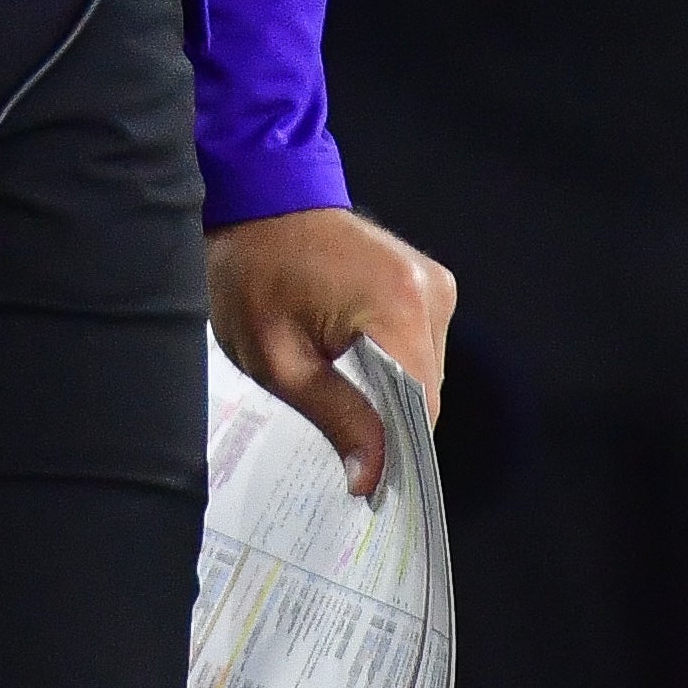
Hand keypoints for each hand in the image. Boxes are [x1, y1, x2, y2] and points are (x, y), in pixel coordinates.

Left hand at [208, 205, 458, 500]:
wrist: (256, 200)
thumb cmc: (253, 274)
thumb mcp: (280, 360)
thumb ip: (337, 418)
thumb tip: (372, 479)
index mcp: (401, 307)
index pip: (420, 407)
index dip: (397, 453)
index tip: (367, 487)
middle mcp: (433, 292)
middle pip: (425, 391)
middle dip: (389, 424)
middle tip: (344, 450)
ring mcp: (433, 282)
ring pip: (423, 371)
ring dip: (389, 394)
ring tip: (340, 401)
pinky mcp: (425, 280)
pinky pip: (419, 344)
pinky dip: (392, 365)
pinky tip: (352, 369)